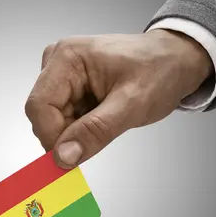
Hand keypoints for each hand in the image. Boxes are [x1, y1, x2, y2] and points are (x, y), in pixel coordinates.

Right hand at [24, 30, 213, 168]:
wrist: (176, 60)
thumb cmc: (160, 71)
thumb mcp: (132, 104)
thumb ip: (95, 131)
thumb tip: (63, 157)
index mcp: (67, 57)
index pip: (39, 106)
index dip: (52, 137)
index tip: (71, 159)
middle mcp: (57, 62)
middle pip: (43, 114)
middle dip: (67, 135)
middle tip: (100, 136)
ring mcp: (62, 74)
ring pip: (52, 120)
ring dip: (75, 132)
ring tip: (108, 121)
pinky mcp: (69, 86)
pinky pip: (63, 118)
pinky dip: (80, 128)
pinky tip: (102, 118)